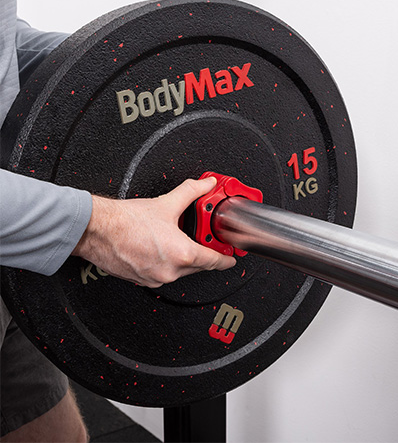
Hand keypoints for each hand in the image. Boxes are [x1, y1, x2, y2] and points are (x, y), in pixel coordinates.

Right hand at [72, 177, 235, 287]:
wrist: (96, 230)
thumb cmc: (125, 221)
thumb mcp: (166, 203)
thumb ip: (191, 192)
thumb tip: (206, 185)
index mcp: (181, 254)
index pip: (213, 261)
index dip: (226, 259)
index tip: (232, 258)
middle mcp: (170, 271)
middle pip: (198, 266)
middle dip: (204, 254)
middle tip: (205, 242)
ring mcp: (156, 278)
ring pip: (180, 271)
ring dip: (184, 259)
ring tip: (178, 241)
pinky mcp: (143, 281)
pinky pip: (163, 274)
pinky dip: (168, 264)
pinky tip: (161, 249)